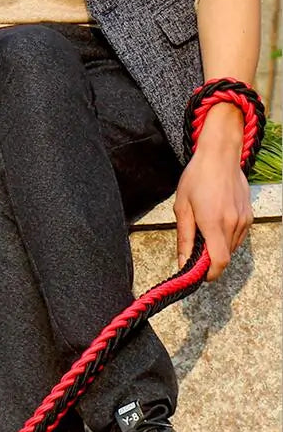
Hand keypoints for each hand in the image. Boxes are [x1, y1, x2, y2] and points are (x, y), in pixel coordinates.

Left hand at [174, 104, 252, 280]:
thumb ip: (184, 238)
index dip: (209, 274)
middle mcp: (233, 224)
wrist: (220, 155)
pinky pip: (238, 237)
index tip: (196, 275)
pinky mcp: (249, 215)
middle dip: (208, 261)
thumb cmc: (196, 178)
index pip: (218, 261)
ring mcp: (244, 220)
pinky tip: (214, 224)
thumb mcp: (182, 208)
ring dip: (217, 249)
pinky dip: (225, 239)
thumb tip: (183, 262)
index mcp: (214, 223)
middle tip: (193, 252)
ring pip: (231, 248)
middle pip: (225, 257)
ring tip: (202, 232)